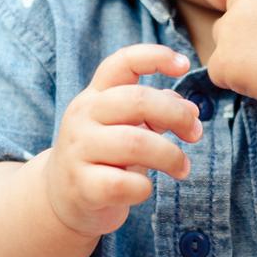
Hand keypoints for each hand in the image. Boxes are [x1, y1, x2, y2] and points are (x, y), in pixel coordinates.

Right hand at [45, 44, 202, 237]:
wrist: (61, 199)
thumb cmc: (104, 159)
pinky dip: (144, 188)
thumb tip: (191, 110)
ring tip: (182, 168)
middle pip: (137, 101)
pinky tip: (144, 189)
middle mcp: (82, 116)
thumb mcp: (125, 128)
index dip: (155, 56)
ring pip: (135, 143)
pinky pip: (125, 184)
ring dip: (170, 156)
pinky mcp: (82, 186)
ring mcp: (78, 150)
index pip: (121, 62)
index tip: (184, 65)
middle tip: (195, 134)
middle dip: (177, 115)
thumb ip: (155, 113)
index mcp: (95, 96)